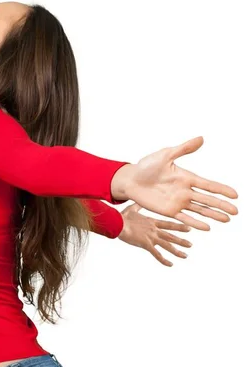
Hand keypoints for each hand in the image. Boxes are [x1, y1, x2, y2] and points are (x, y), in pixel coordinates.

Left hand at [111, 137, 237, 229]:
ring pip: (200, 210)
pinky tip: (207, 227)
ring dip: (213, 215)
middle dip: (222, 205)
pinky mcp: (168, 211)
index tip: (235, 195)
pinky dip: (196, 223)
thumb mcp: (166, 155)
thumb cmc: (146, 166)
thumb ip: (183, 149)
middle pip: (208, 200)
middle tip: (236, 211)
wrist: (131, 180)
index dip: (222, 190)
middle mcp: (185, 191)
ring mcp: (178, 202)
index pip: (208, 185)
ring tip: (227, 220)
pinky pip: (184, 218)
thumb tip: (201, 138)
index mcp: (186, 177)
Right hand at [118, 203, 191, 266]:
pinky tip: (170, 264)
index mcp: (152, 222)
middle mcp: (154, 230)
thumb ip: (138, 207)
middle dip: (182, 240)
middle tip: (191, 245)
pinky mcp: (146, 244)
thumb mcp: (132, 209)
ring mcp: (151, 237)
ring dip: (177, 251)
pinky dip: (164, 260)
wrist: (119, 223)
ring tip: (185, 255)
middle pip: (171, 236)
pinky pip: (157, 254)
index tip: (188, 228)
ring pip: (168, 245)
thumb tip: (138, 202)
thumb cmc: (123, 217)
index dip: (179, 226)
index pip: (169, 224)